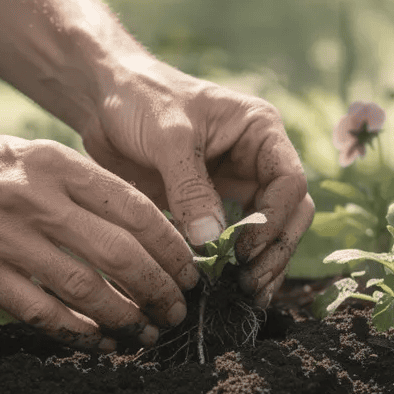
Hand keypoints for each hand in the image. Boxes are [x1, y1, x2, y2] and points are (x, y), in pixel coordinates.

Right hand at [0, 131, 199, 348]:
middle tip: (176, 308)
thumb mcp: (39, 156)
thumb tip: (149, 226)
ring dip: (125, 317)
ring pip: (86, 289)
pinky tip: (100, 340)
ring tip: (146, 330)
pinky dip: (79, 333)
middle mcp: (38, 201)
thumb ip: (88, 186)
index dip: (171, 247)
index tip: (189, 271)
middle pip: (120, 254)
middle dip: (158, 289)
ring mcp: (9, 240)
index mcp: (59, 166)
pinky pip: (43, 313)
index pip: (136, 209)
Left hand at [80, 59, 313, 306]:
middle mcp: (257, 159)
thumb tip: (211, 242)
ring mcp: (235, 184)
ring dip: (261, 263)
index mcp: (260, 131)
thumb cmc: (140, 99)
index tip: (244, 251)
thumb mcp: (167, 136)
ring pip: (267, 232)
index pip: (289, 183)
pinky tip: (225, 289)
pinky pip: (231, 239)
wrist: (103, 98)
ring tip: (246, 295)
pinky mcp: (209, 205)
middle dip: (275, 249)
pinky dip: (230, 264)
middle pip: (289, 212)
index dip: (273, 221)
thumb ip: (189, 188)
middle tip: (251, 285)